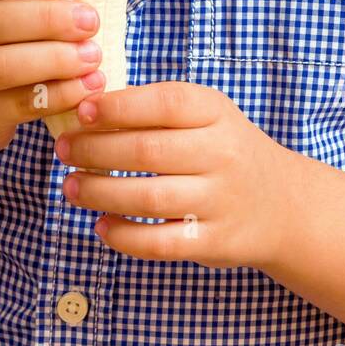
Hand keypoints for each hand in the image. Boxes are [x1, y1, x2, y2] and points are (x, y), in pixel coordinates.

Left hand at [55, 81, 293, 269]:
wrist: (281, 204)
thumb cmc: (224, 149)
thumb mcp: (206, 115)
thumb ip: (158, 109)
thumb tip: (91, 109)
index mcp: (216, 113)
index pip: (165, 103)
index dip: (119, 107)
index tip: (82, 112)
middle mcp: (222, 154)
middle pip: (149, 151)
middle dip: (96, 150)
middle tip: (63, 150)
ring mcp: (220, 200)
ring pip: (150, 197)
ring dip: (101, 192)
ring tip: (71, 187)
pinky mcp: (215, 242)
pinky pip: (160, 242)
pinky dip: (124, 236)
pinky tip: (100, 225)